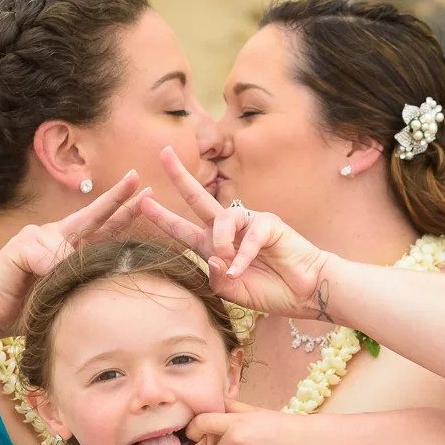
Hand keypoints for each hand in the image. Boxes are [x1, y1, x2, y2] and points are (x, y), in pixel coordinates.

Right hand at [0, 172, 148, 335]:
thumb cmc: (27, 307)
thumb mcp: (65, 294)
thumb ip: (83, 281)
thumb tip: (111, 273)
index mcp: (67, 247)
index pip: (100, 226)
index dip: (122, 210)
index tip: (145, 192)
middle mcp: (53, 235)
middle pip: (91, 215)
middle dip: (116, 198)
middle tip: (138, 178)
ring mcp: (35, 238)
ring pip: (67, 240)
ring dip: (68, 263)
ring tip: (52, 281)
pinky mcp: (20, 247)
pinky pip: (45, 255)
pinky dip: (48, 268)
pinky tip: (41, 276)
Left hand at [138, 148, 332, 318]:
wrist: (303, 292)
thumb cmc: (268, 291)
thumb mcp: (232, 291)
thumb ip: (216, 277)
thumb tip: (213, 256)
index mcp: (214, 246)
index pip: (182, 229)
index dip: (161, 216)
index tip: (141, 201)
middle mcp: (228, 230)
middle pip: (198, 198)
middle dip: (179, 176)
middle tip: (163, 152)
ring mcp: (249, 223)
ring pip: (221, 219)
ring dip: (221, 243)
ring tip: (230, 267)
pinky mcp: (268, 223)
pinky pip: (249, 235)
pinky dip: (243, 255)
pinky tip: (242, 270)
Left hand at [187, 398, 317, 444]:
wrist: (306, 442)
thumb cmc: (280, 425)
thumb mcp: (254, 411)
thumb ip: (231, 408)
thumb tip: (211, 402)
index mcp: (235, 423)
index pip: (202, 423)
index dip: (194, 429)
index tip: (192, 433)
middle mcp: (236, 442)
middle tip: (249, 444)